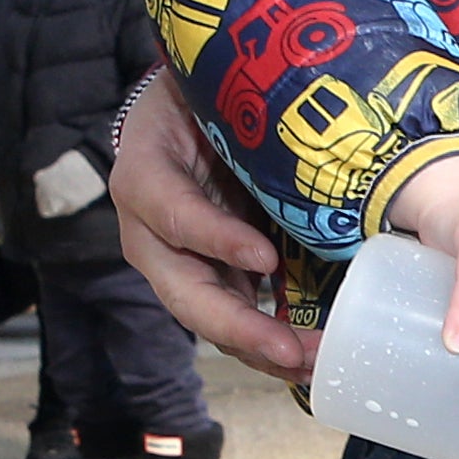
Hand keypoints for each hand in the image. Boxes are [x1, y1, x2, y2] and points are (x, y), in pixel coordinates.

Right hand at [107, 71, 311, 380]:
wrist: (188, 110)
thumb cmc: (203, 96)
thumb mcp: (211, 96)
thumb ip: (240, 119)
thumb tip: (313, 135)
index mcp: (143, 175)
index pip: (173, 213)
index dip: (216, 239)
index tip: (266, 260)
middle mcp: (148, 231)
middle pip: (185, 291)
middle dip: (240, 328)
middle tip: (293, 350)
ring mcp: (176, 263)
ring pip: (210, 319)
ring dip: (261, 347)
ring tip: (314, 363)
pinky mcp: (206, 278)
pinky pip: (233, 320)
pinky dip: (269, 342)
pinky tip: (311, 356)